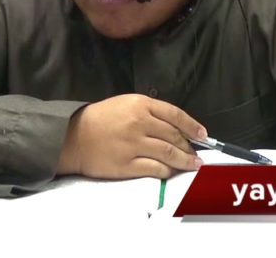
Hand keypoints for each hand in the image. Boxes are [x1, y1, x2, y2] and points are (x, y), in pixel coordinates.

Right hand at [58, 94, 206, 178]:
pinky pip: (154, 168)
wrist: (72, 136)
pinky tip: (171, 171)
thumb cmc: (99, 118)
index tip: (203, 135)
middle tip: (197, 154)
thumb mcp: (125, 104)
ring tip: (193, 165)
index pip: (175, 115)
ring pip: (168, 153)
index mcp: (140, 104)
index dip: (193, 126)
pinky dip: (166, 171)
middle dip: (189, 146)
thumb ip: (149, 112)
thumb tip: (175, 127)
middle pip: (174, 136)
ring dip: (184, 160)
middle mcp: (139, 123)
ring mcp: (133, 145)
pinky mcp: (126, 165)